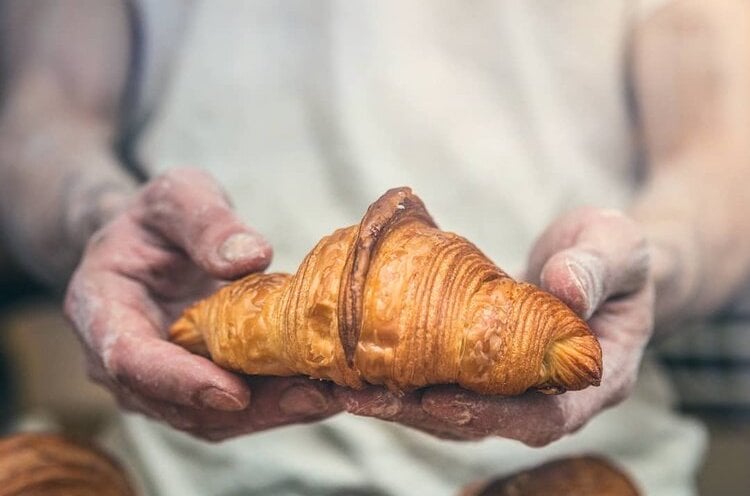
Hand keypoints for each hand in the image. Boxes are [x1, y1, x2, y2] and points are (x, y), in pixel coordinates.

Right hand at [64, 168, 339, 440]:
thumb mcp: (177, 196)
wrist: (145, 244)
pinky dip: (278, 404)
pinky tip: (324, 389)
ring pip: (212, 418)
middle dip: (250, 408)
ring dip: (273, 412)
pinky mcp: (194, 385)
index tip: (234, 392)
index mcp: (101, 309)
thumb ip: (205, 222)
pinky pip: (234, 407)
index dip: (181, 381)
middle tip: (313, 397)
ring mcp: (158, 381)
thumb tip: (251, 257)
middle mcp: (121, 360)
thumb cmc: (156, 218)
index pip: (131, 359)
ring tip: (331, 396)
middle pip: (180, 404)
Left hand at [338, 207, 653, 445]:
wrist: (601, 260)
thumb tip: (564, 287)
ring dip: (401, 404)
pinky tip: (361, 367)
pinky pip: (445, 385)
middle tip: (363, 396)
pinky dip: (404, 381)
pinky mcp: (487, 370)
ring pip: (456, 413)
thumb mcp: (618, 247)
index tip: (438, 398)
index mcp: (596, 377)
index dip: (491, 414)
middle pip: (486, 423)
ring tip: (346, 387)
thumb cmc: (617, 254)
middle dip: (422, 413)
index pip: (545, 415)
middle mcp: (552, 396)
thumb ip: (596, 268)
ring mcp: (517, 386)